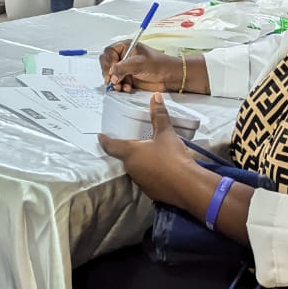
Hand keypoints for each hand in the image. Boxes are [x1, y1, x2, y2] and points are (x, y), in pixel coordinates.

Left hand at [99, 94, 210, 209]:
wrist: (187, 186)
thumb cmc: (172, 157)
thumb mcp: (166, 134)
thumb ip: (159, 115)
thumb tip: (155, 96)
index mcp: (130, 153)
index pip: (111, 146)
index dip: (105, 140)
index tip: (100, 136)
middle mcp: (131, 169)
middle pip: (125, 158)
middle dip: (128, 151)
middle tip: (134, 142)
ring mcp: (140, 182)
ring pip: (136, 169)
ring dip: (141, 163)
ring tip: (151, 155)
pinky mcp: (150, 192)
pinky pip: (147, 180)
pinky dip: (151, 174)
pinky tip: (162, 170)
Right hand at [100, 41, 179, 92]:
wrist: (170, 77)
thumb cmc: (159, 64)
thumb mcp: (139, 63)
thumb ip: (123, 67)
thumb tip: (112, 73)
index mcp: (126, 47)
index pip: (109, 52)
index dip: (108, 62)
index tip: (112, 71)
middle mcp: (125, 57)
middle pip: (108, 64)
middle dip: (109, 73)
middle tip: (112, 80)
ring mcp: (126, 68)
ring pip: (112, 75)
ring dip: (115, 82)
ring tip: (120, 86)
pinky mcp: (129, 78)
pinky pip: (118, 83)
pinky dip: (120, 87)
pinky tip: (127, 88)